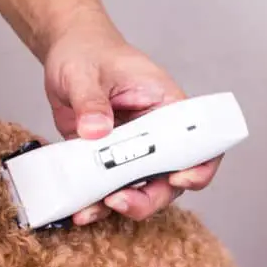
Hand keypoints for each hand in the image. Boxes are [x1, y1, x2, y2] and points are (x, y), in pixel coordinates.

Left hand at [43, 32, 222, 223]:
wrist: (66, 59)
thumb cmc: (88, 55)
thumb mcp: (84, 73)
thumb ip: (90, 101)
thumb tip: (95, 130)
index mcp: (166, 107)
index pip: (200, 142)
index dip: (199, 166)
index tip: (179, 177)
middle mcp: (155, 136)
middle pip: (169, 179)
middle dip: (149, 198)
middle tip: (120, 201)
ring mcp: (131, 153)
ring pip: (139, 191)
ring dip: (120, 206)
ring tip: (90, 211)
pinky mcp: (106, 163)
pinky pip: (107, 190)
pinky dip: (96, 204)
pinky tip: (80, 210)